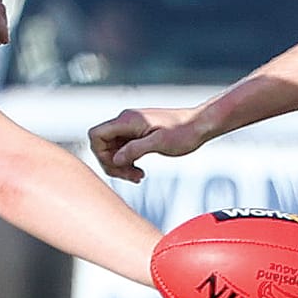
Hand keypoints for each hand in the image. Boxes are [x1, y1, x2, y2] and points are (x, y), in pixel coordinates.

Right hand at [90, 106, 207, 180]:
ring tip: (138, 177)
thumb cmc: (183, 132)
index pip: (97, 135)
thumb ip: (135, 149)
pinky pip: (124, 149)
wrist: (200, 125)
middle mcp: (126, 121)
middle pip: (103, 145)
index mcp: (128, 120)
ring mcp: (132, 128)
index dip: (100, 153)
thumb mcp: (159, 143)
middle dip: (112, 164)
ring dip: (121, 165)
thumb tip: (116, 159)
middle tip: (132, 177)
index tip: (118, 165)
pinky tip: (139, 172)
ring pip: (113, 149)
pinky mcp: (139, 134)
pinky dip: (128, 162)